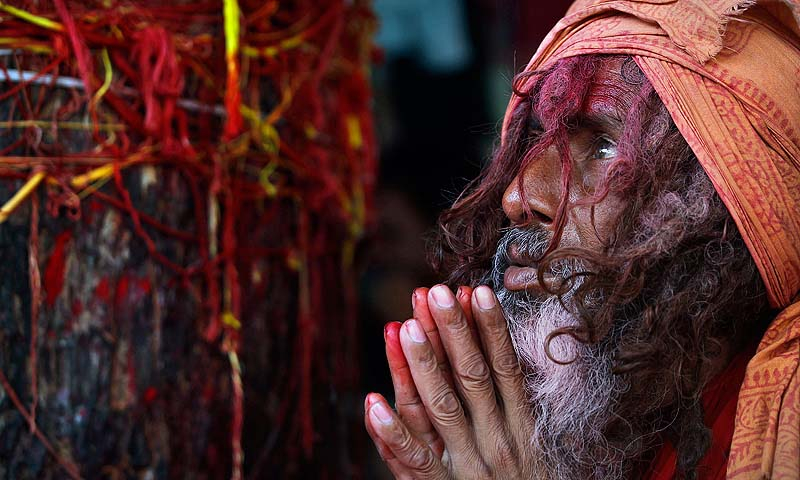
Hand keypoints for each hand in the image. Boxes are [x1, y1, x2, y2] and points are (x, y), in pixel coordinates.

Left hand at [365, 285, 535, 478]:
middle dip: (452, 332)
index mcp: (521, 425)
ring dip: (421, 366)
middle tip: (434, 292)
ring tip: (405, 326)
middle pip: (471, 377)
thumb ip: (516, 402)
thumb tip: (501, 352)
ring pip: (441, 408)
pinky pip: (415, 461)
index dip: (491, 327)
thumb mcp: (534, 444)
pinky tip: (373, 403)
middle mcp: (497, 440)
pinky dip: (392, 434)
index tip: (476, 289)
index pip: (504, 366)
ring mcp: (469, 466)